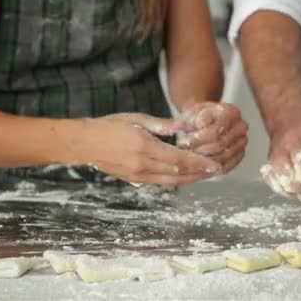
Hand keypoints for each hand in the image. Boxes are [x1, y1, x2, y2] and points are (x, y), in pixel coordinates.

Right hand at [73, 113, 221, 186]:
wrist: (83, 143)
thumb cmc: (109, 126)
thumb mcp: (137, 119)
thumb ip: (163, 125)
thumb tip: (185, 126)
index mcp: (144, 148)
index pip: (179, 160)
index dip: (200, 163)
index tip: (216, 164)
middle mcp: (143, 165)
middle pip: (179, 174)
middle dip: (200, 173)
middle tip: (218, 170)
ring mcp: (138, 175)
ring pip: (172, 182)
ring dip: (191, 179)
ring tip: (207, 174)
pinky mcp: (135, 180)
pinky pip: (162, 182)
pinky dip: (177, 179)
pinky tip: (188, 175)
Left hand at [175, 102, 247, 173]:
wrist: (204, 121)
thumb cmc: (198, 117)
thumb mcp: (190, 113)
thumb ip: (189, 119)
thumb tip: (193, 124)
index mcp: (232, 112)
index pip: (216, 130)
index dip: (198, 138)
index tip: (185, 140)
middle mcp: (241, 126)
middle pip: (220, 145)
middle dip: (199, 150)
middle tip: (186, 152)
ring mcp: (242, 141)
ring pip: (223, 157)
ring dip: (203, 160)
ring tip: (190, 157)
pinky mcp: (240, 155)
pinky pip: (227, 166)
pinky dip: (211, 168)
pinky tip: (200, 165)